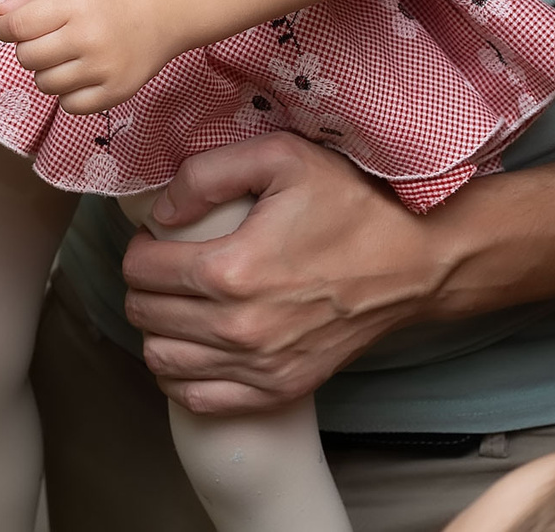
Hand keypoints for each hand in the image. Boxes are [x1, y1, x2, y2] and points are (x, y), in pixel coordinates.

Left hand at [0, 0, 176, 112]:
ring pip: (45, 85)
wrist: (170, 9)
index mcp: (76, 5)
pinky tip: (82, 74)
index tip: (11, 26)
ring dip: (48, 71)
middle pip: (27, 58)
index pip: (17, 26)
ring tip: (68, 55)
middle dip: (28, 49)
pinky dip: (68, 93)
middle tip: (49, 38)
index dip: (5, 27)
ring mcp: (104, 69)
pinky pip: (70, 106)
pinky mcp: (117, 92)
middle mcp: (89, 38)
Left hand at [120, 134, 454, 414]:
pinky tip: (194, 345)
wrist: (413, 264)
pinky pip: (198, 398)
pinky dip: (181, 374)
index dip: (141, 247)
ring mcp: (259, 366)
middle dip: (143, 285)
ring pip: (162, 359)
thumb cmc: (351, 205)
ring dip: (156, 328)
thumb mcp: (282, 157)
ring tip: (177, 302)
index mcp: (232, 270)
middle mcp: (239, 328)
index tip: (160, 237)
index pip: (142, 269)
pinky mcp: (279, 389)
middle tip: (165, 264)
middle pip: (145, 314)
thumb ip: (207, 174)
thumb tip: (160, 213)